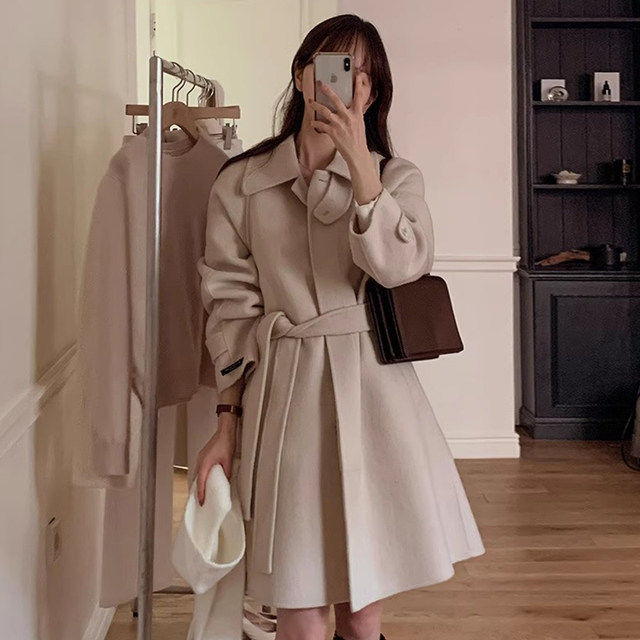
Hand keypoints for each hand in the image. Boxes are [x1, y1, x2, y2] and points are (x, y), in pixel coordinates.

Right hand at [192, 414, 236, 505]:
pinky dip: (201, 475)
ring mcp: (200, 457)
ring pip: (197, 473)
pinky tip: (206, 478)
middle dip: (197, 490)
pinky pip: (199, 468)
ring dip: (199, 482)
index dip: (201, 493)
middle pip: (196, 479)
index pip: (201, 482)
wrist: (225, 431)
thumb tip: (226, 482)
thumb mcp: (228, 461)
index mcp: (205, 464)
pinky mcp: (203, 455)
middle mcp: (200, 461)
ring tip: (203, 491)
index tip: (202, 502)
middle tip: (201, 499)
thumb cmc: (226, 443)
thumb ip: (226, 473)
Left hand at [309, 71, 381, 205]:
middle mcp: (348, 117)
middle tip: (320, 83)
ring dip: (316, 105)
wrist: (357, 154)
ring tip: (311, 102)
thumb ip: (356, 112)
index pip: (358, 96)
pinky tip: (312, 121)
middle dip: (327, 90)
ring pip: (325, 111)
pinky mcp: (333, 133)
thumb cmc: (358, 139)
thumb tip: (354, 104)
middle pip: (336, 100)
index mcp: (357, 114)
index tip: (357, 76)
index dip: (358, 85)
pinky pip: (321, 125)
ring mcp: (340, 125)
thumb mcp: (360, 123)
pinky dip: (315, 123)